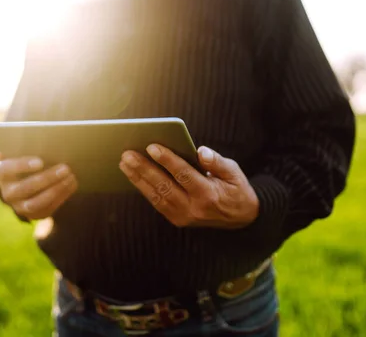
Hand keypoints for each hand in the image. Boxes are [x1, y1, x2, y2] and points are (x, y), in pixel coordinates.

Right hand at [0, 151, 78, 219]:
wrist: (26, 179)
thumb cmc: (27, 158)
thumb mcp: (22, 151)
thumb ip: (23, 145)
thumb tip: (25, 139)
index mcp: (2, 172)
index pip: (7, 169)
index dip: (22, 165)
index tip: (40, 161)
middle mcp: (8, 192)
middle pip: (25, 187)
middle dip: (47, 178)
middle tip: (66, 167)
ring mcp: (19, 206)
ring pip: (36, 202)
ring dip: (56, 189)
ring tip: (71, 176)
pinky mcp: (34, 214)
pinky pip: (47, 208)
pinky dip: (62, 196)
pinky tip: (72, 183)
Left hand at [119, 144, 258, 228]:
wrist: (241, 219)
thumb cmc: (235, 189)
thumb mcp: (234, 173)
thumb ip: (217, 162)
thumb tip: (200, 151)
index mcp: (209, 194)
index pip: (184, 175)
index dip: (167, 160)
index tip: (152, 146)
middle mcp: (194, 208)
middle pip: (164, 186)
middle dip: (144, 169)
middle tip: (128, 154)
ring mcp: (183, 216)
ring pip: (156, 196)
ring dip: (138, 179)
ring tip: (124, 163)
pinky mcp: (177, 220)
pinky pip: (156, 203)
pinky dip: (143, 189)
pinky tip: (133, 175)